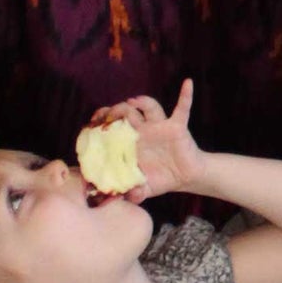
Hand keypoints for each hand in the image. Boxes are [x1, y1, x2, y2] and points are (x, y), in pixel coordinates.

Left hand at [88, 79, 203, 196]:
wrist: (184, 177)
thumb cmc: (160, 178)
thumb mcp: (144, 189)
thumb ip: (133, 194)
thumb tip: (124, 199)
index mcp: (132, 142)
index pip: (114, 126)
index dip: (103, 121)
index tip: (94, 122)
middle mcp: (144, 130)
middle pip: (127, 112)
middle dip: (117, 110)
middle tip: (109, 115)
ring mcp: (160, 126)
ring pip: (150, 107)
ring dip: (143, 102)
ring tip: (134, 101)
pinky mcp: (177, 127)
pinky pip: (182, 108)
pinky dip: (185, 95)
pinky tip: (187, 83)